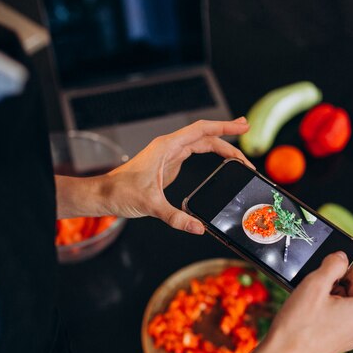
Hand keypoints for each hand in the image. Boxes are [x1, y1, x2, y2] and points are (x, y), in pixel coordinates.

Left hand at [90, 118, 251, 232]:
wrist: (105, 194)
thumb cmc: (121, 193)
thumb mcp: (150, 206)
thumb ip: (176, 218)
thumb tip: (199, 228)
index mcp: (167, 147)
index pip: (201, 131)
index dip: (224, 127)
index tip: (242, 125)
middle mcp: (169, 147)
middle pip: (205, 136)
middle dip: (228, 135)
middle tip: (247, 133)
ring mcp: (169, 155)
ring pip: (201, 143)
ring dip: (221, 145)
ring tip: (240, 150)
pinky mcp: (169, 164)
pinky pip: (195, 153)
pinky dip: (211, 154)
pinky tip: (221, 159)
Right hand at [265, 243, 352, 352]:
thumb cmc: (298, 326)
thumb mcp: (315, 284)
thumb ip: (333, 265)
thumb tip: (341, 258)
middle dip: (345, 276)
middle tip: (321, 272)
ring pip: (352, 300)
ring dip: (335, 289)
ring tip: (312, 290)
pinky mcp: (341, 339)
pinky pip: (344, 312)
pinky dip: (332, 301)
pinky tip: (311, 302)